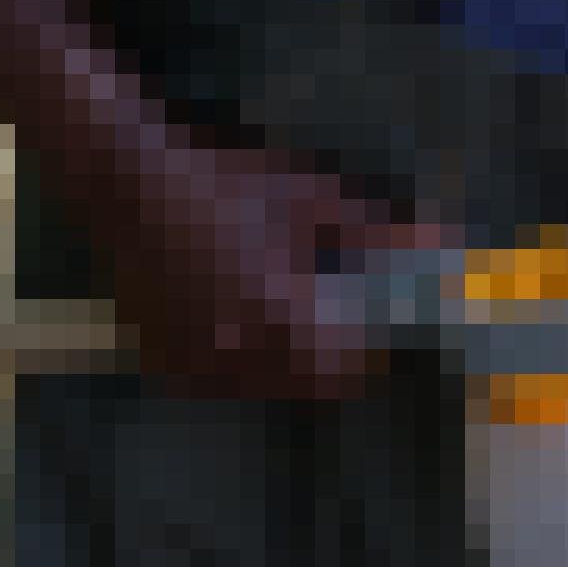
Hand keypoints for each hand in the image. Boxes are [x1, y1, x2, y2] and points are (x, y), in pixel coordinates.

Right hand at [0, 0, 447, 404]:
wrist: (127, 180)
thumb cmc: (226, 182)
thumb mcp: (310, 197)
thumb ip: (377, 230)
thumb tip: (440, 239)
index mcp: (281, 320)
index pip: (350, 370)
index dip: (370, 350)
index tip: (378, 325)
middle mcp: (237, 356)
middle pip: (308, 383)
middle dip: (329, 357)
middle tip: (335, 319)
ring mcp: (194, 363)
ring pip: (262, 386)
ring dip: (282, 363)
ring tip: (282, 312)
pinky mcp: (162, 360)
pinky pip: (216, 379)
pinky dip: (236, 360)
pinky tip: (235, 317)